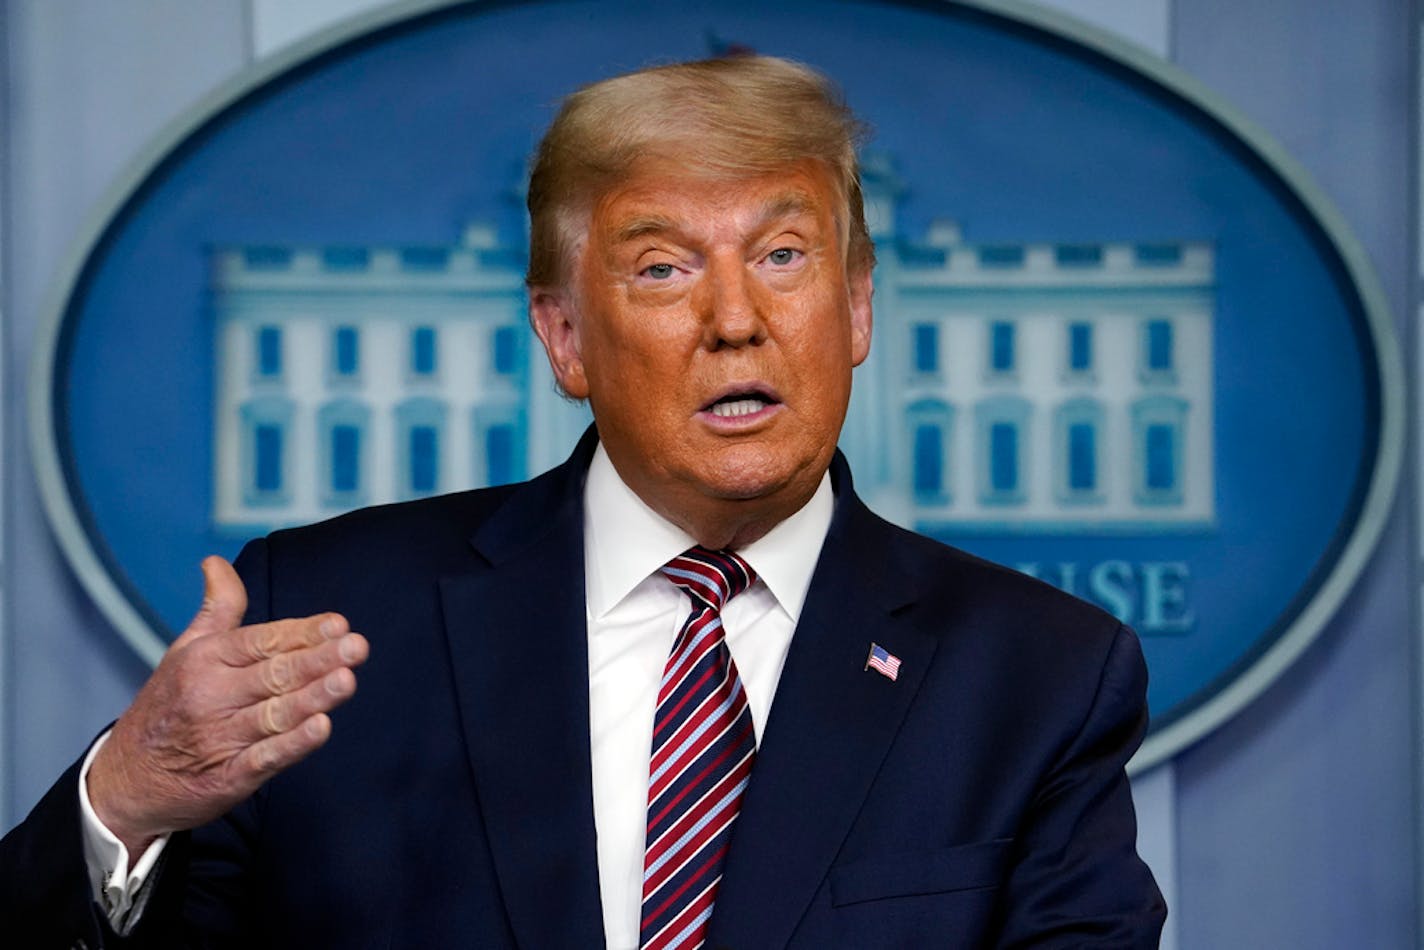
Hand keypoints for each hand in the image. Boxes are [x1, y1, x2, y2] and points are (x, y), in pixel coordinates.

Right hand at [86, 556, 368, 856]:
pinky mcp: (227, 778)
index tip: (339, 624)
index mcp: (205, 660)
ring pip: (275, 714)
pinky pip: (265, 759)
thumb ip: (215, 609)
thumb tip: (214, 561)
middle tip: (357, 646)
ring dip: (312, 697)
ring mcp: (219, 739)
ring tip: (346, 680)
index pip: (262, 640)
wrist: (126, 781)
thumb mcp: (185, 652)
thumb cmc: (168, 706)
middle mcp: (211, 696)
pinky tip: (321, 728)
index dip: (303, 633)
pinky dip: (292, 745)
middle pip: (274, 674)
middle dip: (318, 660)